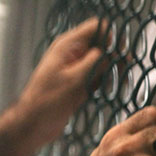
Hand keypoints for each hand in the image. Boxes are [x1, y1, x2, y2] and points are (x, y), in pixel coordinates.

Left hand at [11, 18, 109, 155]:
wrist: (32, 127)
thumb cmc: (46, 102)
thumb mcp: (74, 79)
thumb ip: (94, 62)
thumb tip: (112, 52)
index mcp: (67, 46)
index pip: (95, 28)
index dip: (110, 37)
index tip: (118, 54)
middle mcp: (72, 55)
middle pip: (101, 45)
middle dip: (114, 56)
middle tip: (123, 71)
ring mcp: (75, 70)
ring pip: (101, 63)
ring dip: (111, 71)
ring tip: (120, 83)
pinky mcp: (77, 85)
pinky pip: (96, 78)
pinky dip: (104, 83)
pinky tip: (110, 91)